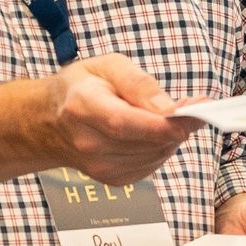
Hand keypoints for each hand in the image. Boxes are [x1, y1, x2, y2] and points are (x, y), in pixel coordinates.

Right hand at [0, 54, 203, 194]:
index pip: (126, 123)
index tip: (195, 114)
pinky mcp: (113, 179)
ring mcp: (99, 166)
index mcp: (83, 107)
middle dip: (179, 125)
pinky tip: (153, 132)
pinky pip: (152, 164)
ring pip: (156, 155)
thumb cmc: (81, 88)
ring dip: (171, 136)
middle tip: (195, 106)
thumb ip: (138, 83)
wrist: (49, 122)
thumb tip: (168, 108)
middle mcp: (89, 143)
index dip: (163, 123)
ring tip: (168, 115)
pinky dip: (161, 148)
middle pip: (147, 142)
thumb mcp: (107, 65)